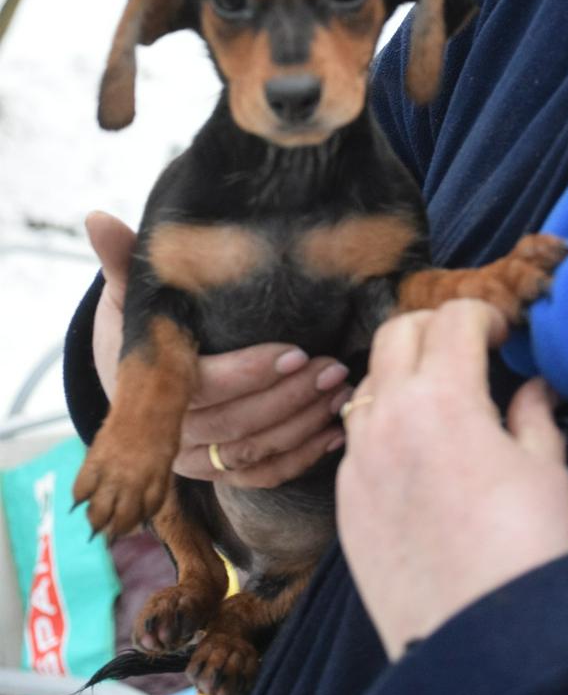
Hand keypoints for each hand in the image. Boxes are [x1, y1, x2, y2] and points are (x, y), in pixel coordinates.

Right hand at [85, 211, 350, 488]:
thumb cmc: (145, 329)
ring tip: (342, 390)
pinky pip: (263, 476)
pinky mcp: (220, 474)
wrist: (138, 383)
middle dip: (291, 397)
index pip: (207, 387)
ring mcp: (197, 459)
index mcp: (152, 389)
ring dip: (303, 424)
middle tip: (333, 367)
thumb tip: (97, 219)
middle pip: (238, 424)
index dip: (251, 373)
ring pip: (254, 453)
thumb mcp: (134, 294)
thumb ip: (124, 262)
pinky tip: (335, 432)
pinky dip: (301, 457)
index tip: (297, 350)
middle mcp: (174, 432)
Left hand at [336, 299, 567, 659]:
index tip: (501, 332)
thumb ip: (534, 415)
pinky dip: (382, 424)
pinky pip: (357, 437)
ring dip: (400, 373)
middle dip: (433, 326)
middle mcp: (390, 414)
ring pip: (367, 382)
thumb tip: (533, 387)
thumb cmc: (524, 547)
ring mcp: (359, 455)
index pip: (453, 318)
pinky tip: (412, 452)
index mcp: (444, 396)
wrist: (477, 635)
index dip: (481, 313)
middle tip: (465, 348)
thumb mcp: (545, 470)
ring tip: (435, 400)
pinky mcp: (345, 496)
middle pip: (396, 332)